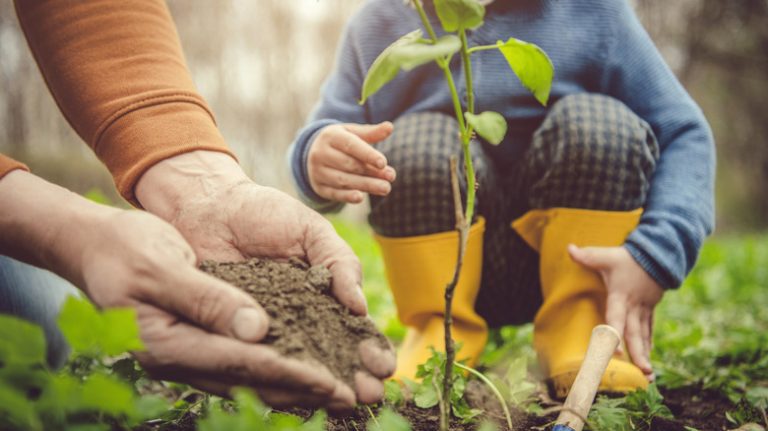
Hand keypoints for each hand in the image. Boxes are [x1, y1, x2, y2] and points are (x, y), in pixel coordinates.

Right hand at [0, 171, 364, 409]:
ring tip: (337, 394)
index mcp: (167, 344)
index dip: (291, 373)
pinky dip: (276, 369)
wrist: (96, 246)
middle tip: (349, 399)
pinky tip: (304, 371)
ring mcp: (188, 355)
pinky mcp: (197, 343)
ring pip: (250, 377)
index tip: (332, 383)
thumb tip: (257, 331)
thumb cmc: (124, 249)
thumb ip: (207, 299)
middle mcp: (180, 359)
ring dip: (296, 386)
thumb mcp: (162, 266)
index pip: (241, 363)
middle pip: (252, 380)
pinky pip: (243, 363)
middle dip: (303, 391)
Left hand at [135, 150, 395, 403]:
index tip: (384, 366)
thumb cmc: (264, 213)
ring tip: (340, 402)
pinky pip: (253, 360)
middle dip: (352, 377)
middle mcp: (297, 319)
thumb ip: (339, 263)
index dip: (369, 349)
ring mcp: (264, 331)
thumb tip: (360, 308)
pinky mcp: (231, 335)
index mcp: (323, 295)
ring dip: (319, 386)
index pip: (352, 330)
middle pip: (330, 357)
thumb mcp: (310, 231)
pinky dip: (271, 377)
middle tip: (368, 394)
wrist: (208, 206)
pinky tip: (290, 391)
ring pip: (296, 366)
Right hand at [307, 122, 395, 203]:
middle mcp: (321, 154)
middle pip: (349, 165)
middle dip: (371, 172)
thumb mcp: (352, 133)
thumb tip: (390, 127)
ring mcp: (318, 172)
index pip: (350, 146)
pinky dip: (347, 196)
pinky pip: (334, 193)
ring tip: (385, 188)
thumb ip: (371, 132)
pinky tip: (360, 198)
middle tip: (391, 177)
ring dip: (366, 185)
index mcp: (331, 136)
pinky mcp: (319, 187)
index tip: (383, 163)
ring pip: (343, 180)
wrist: (313, 153)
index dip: (367, 154)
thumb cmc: (340, 141)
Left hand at [568, 244, 663, 380]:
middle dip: (638, 352)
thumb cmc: (628, 258)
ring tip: (648, 374)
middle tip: (642, 371)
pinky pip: (649, 330)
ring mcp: (644, 309)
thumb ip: (587, 256)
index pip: (617, 316)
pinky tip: (647, 360)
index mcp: (621, 295)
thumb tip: (569, 248)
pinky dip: (648, 344)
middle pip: (635, 332)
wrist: (658, 254)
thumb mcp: (607, 255)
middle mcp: (634, 306)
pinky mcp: (649, 310)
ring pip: (644, 334)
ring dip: (645, 354)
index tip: (616, 351)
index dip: (615, 332)